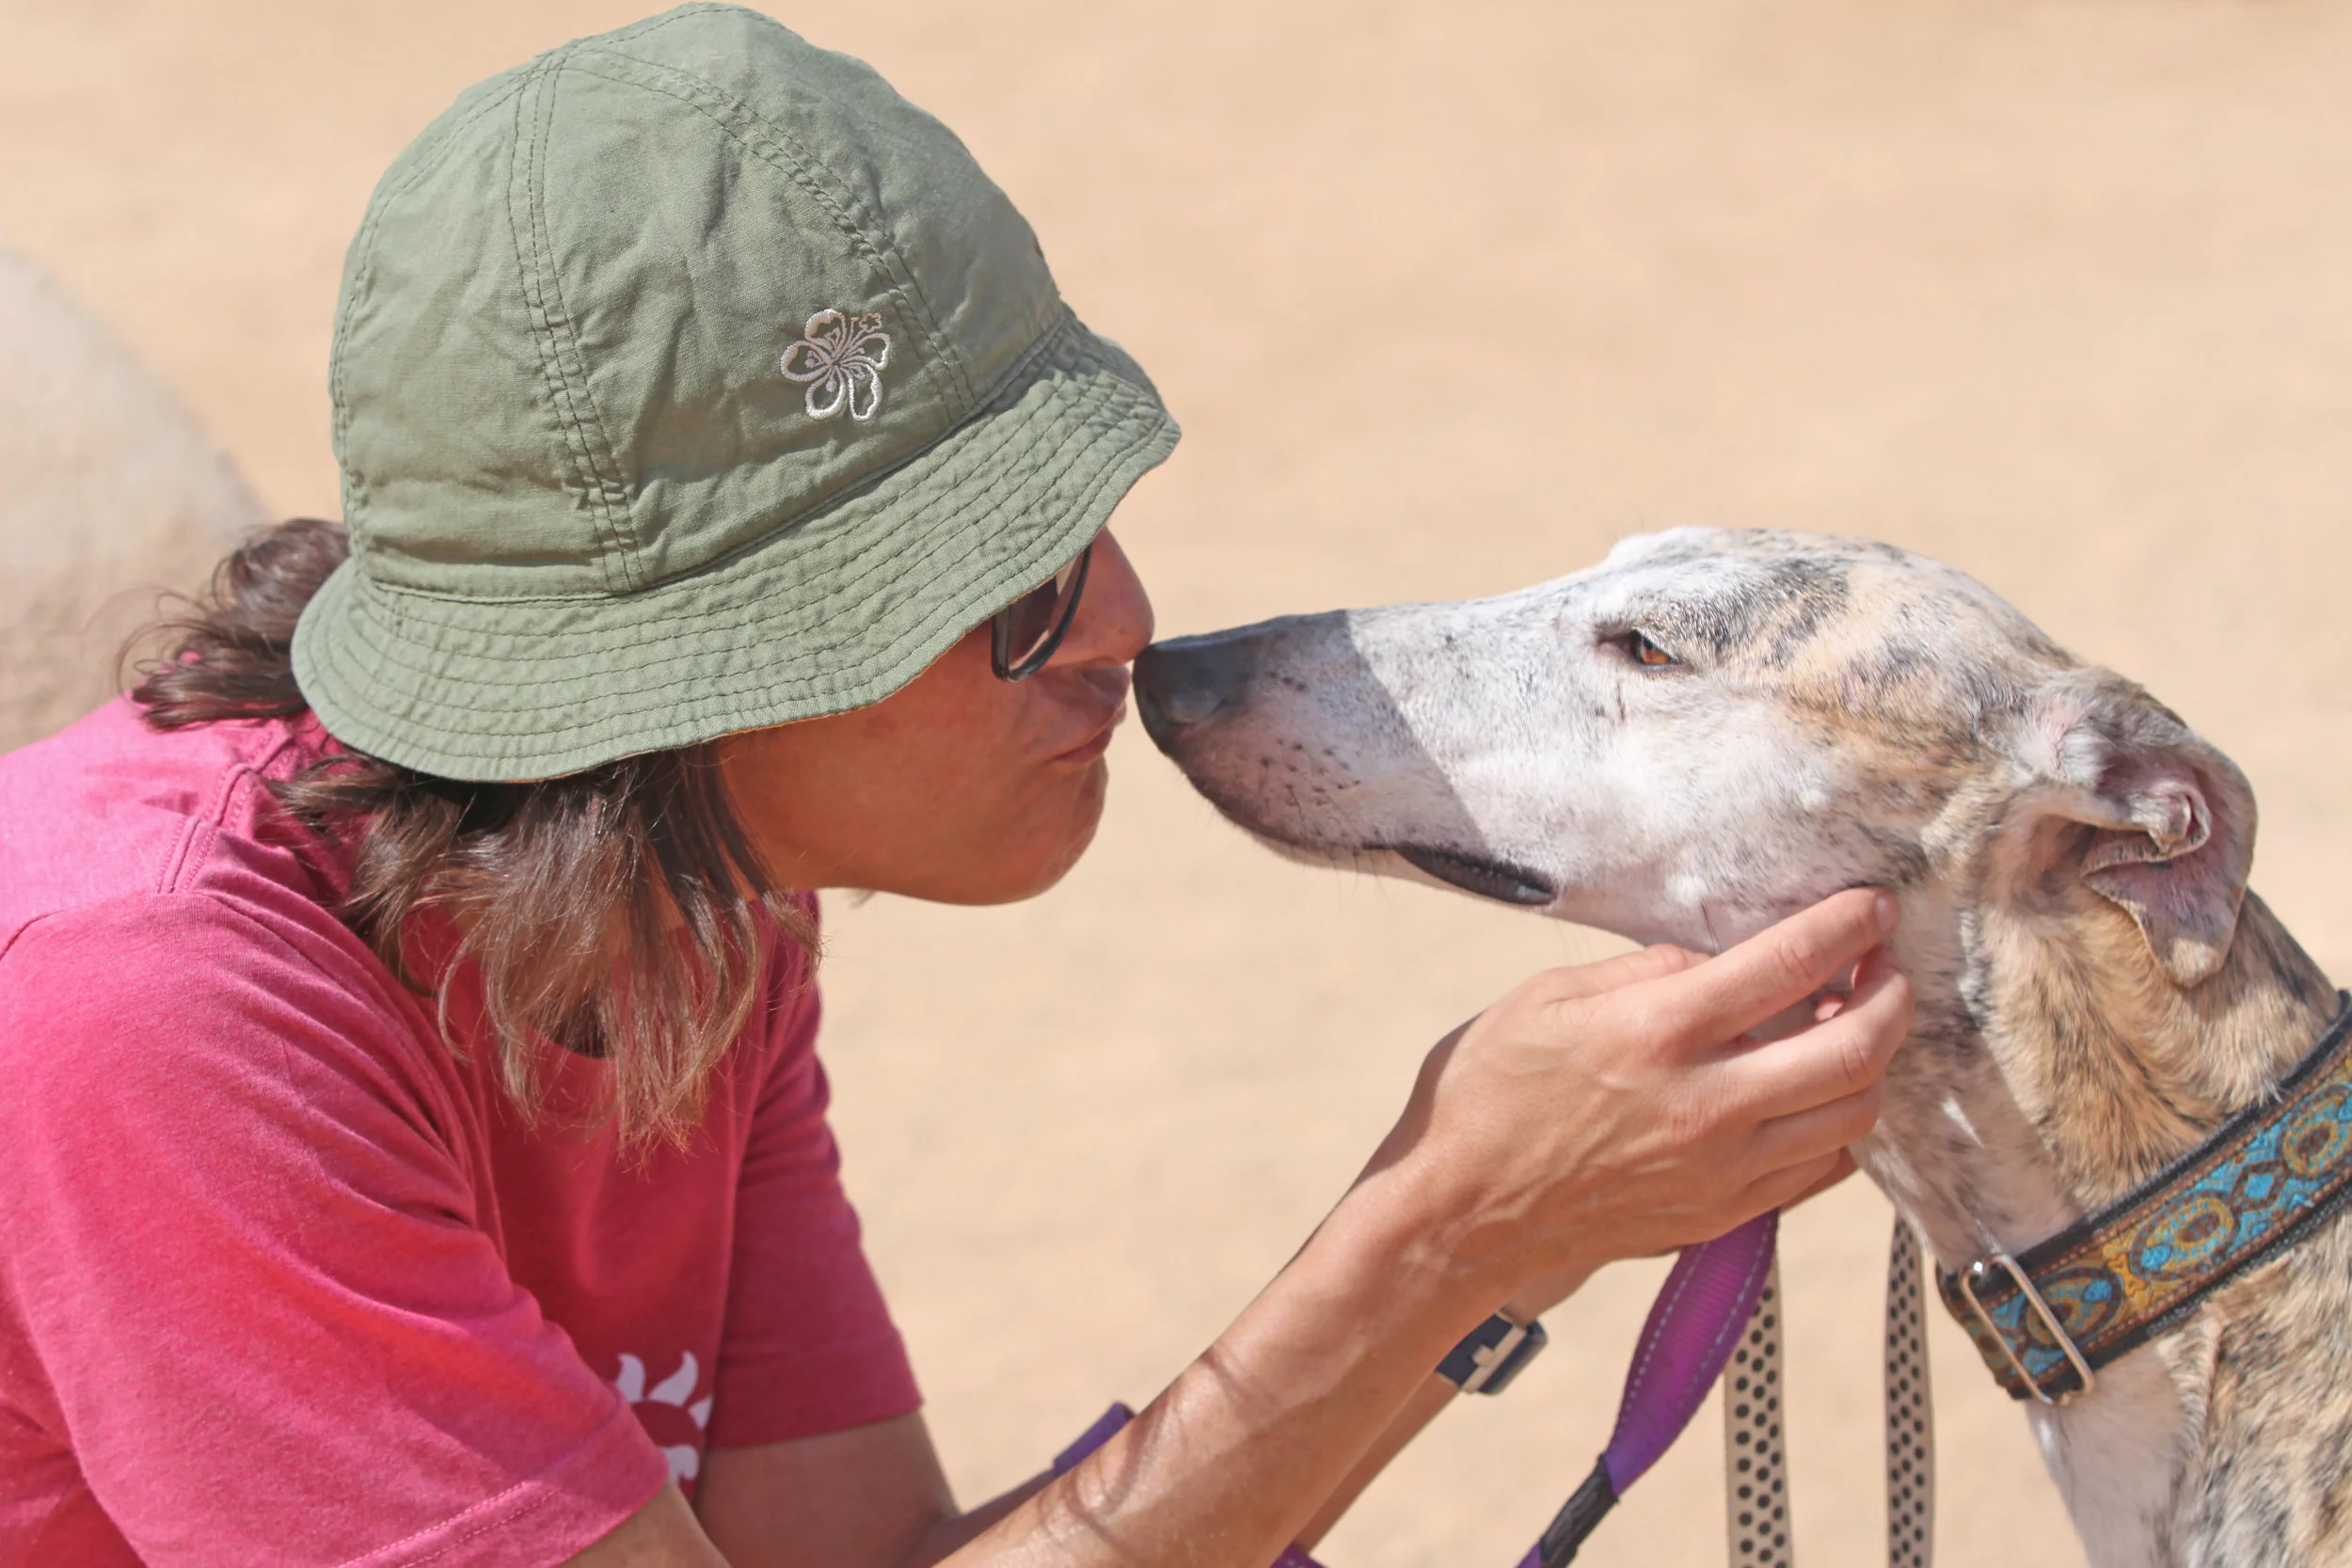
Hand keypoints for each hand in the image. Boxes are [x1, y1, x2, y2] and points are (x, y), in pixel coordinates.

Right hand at [1364, 888, 1912, 1303]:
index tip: (1872, 908)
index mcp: (1657, 1031)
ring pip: (1854, 1114)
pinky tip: (1816, 1094)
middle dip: (1892, 996)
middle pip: (1854, 1047)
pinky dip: (1839, 1124)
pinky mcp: (1724, 1213)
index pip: (1789, 964)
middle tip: (1885, 968)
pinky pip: (1822, 1168)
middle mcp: (1706, 1103)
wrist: (1462, 1216)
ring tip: (1851, 1029)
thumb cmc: (1487, 1096)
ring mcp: (1723, 1168)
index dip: (1847, 927)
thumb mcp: (1547, 998)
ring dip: (1872, 1064)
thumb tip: (1714, 963)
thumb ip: (1641, 969)